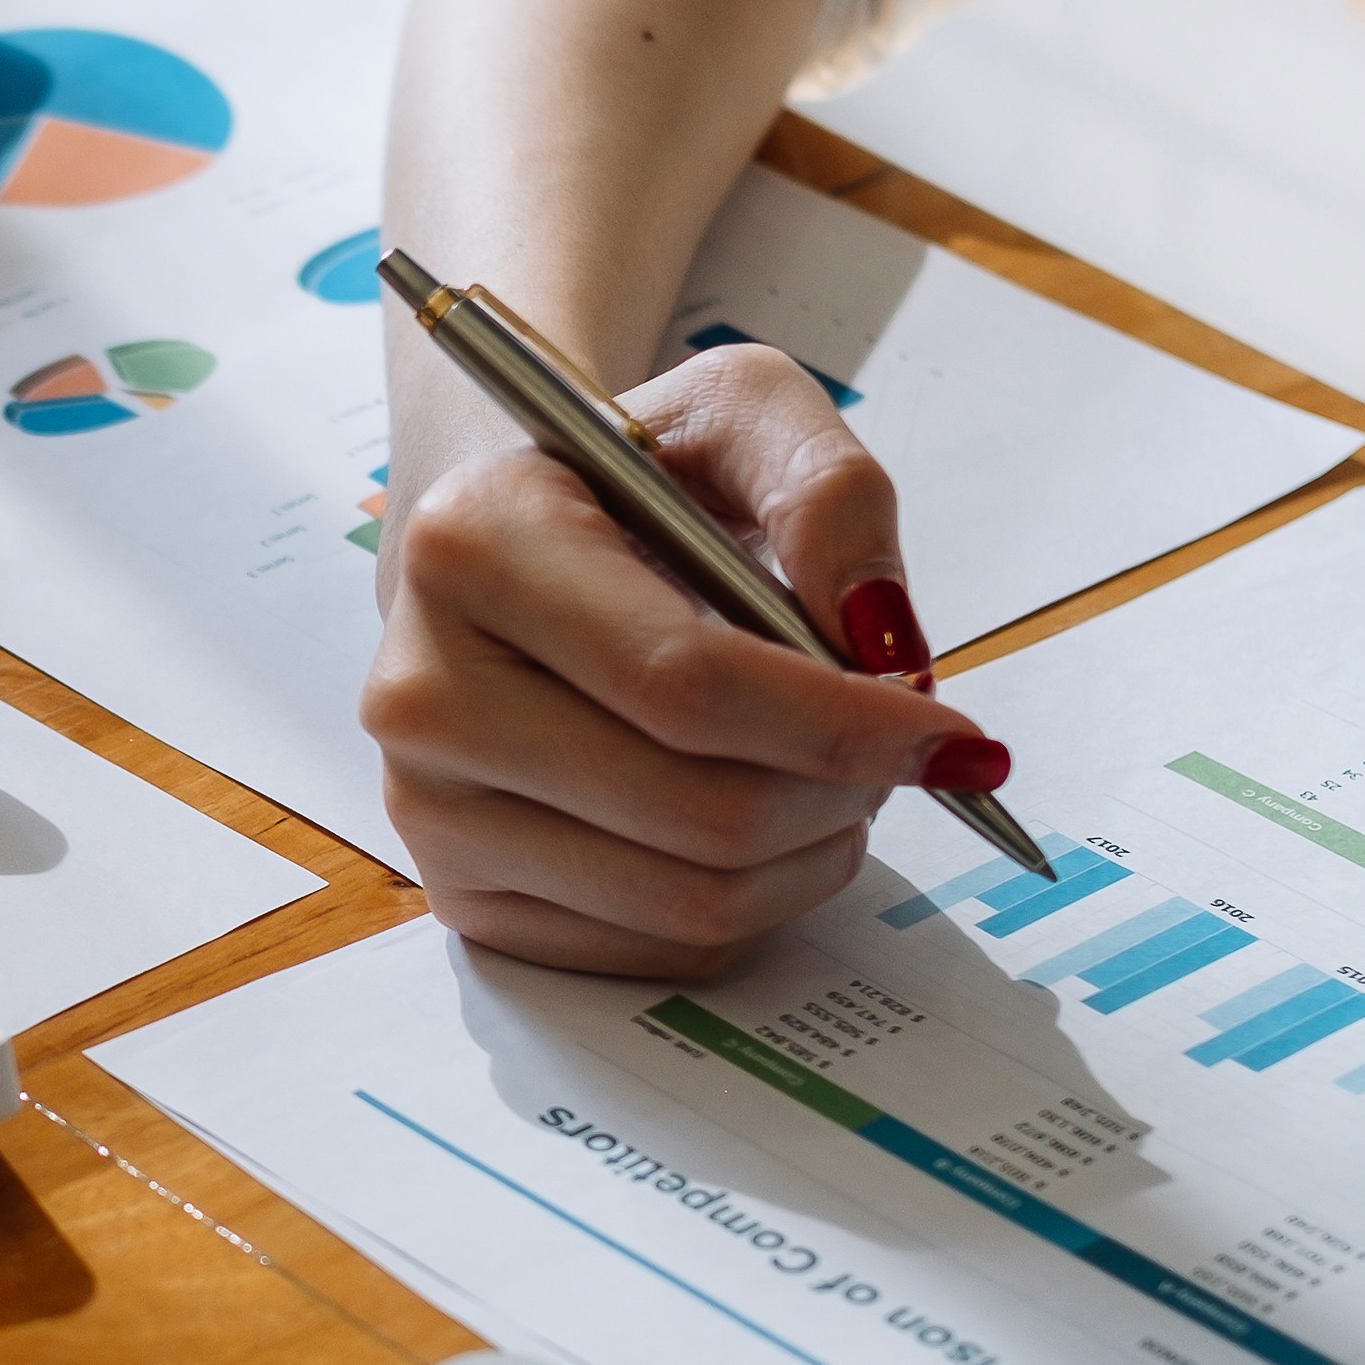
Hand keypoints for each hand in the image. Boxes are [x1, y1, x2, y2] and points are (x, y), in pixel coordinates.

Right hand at [362, 342, 1001, 974]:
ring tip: (828, 774)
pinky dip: (755, 900)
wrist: (503, 554)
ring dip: (812, 850)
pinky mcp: (464, 900)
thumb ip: (829, 490)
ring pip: (692, 899)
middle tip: (898, 750)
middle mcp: (420, 692)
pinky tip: (756, 821)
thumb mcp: (737, 415)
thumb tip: (882, 637)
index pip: (683, 684)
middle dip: (841, 791)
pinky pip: (664, 950)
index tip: (944, 727)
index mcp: (470, 546)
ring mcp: (429, 812)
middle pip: (699, 813)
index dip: (839, 723)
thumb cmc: (624, 485)